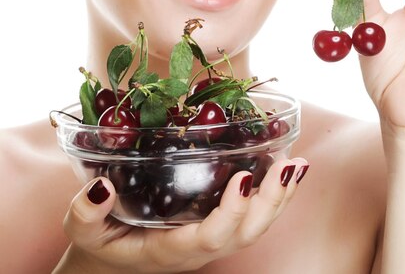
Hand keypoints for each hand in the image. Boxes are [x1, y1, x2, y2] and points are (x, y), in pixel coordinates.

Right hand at [53, 158, 308, 272]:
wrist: (113, 262)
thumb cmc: (101, 243)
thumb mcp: (84, 231)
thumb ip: (86, 213)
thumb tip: (100, 187)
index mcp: (171, 249)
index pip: (210, 237)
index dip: (232, 212)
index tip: (244, 178)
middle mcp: (199, 249)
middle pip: (246, 234)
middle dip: (270, 202)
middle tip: (285, 166)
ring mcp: (213, 240)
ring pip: (256, 228)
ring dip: (280, 198)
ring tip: (297, 165)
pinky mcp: (220, 227)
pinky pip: (255, 218)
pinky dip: (276, 196)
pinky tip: (290, 169)